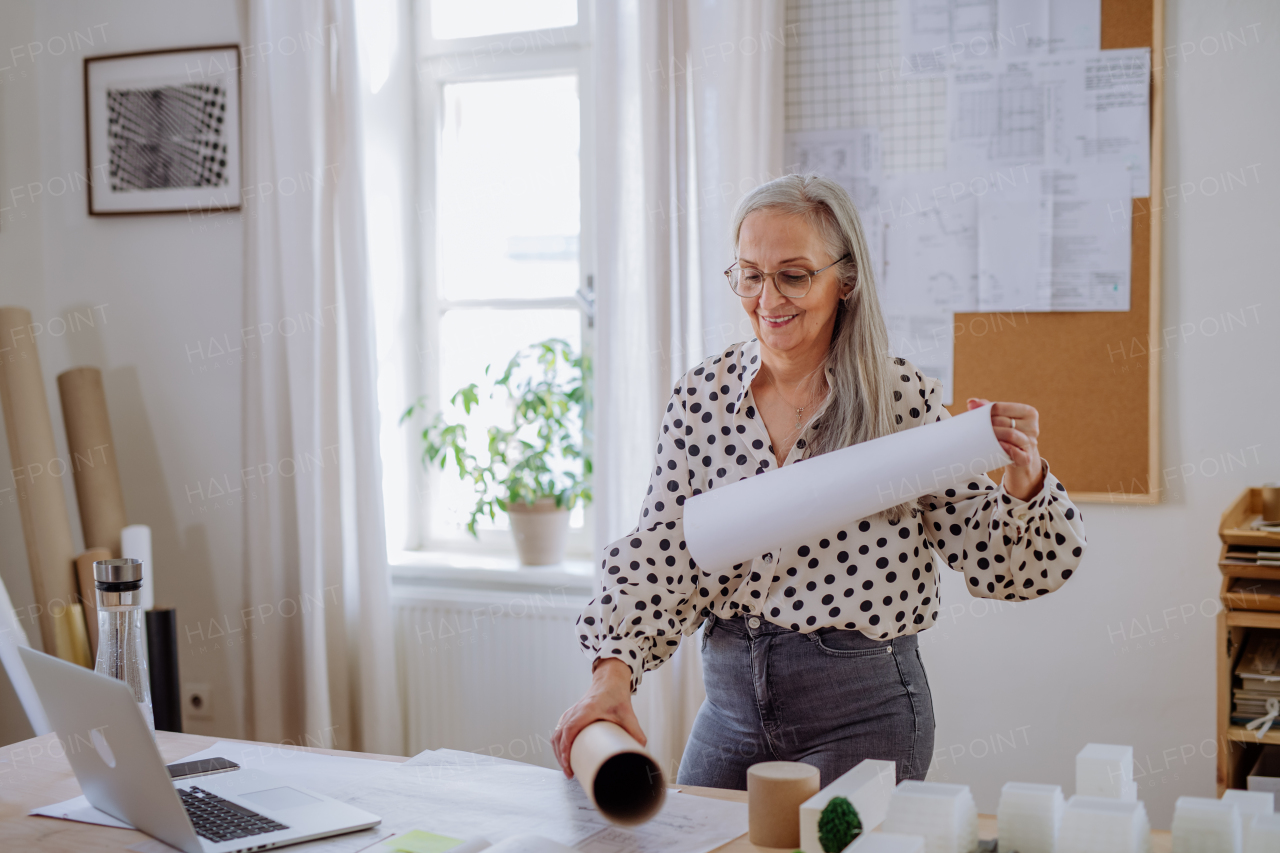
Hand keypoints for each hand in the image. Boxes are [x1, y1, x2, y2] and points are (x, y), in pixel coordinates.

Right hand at [551, 658, 646, 777]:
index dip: (566, 749)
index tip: (568, 764)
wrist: (609, 680)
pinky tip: (563, 754)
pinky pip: (558, 730)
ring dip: (558, 752)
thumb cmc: (616, 695)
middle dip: (561, 757)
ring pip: (556, 734)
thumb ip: (636, 732)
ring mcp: (570, 713)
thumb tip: (641, 749)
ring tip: (567, 767)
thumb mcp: (628, 714)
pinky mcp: (570, 715)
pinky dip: (558, 744)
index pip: (569, 731)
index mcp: (586, 710)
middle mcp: (574, 711)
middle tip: (569, 773)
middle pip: (559, 736)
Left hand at [967, 398, 1043, 500]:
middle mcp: (1032, 426)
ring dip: (994, 435)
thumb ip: (988, 409)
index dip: (986, 411)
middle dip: (988, 424)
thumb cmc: (1008, 435)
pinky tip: (998, 446)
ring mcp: (1031, 442)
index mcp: (1028, 412)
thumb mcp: (1002, 420)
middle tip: (975, 428)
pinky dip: (1007, 449)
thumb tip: (971, 402)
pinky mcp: (1027, 458)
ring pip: (1010, 434)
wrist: (1020, 458)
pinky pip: (1017, 453)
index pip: (1002, 408)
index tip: (974, 414)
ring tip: (982, 437)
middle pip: (1004, 421)